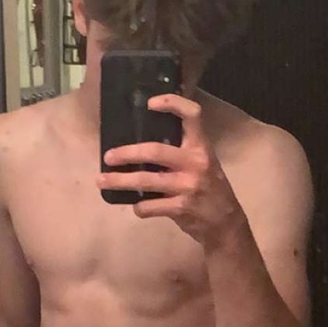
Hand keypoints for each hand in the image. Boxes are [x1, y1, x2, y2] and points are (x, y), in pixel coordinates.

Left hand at [97, 93, 242, 247]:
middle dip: (127, 153)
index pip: (192, 115)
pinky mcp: (182, 208)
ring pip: (146, 181)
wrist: (226, 223)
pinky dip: (139, 207)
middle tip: (108, 157)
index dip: (172, 103)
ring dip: (119, 181)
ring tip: (102, 181)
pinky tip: (136, 206)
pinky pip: (150, 206)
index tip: (149, 103)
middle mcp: (196, 162)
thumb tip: (143, 144)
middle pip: (155, 151)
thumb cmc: (209, 188)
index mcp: (201, 146)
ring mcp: (188, 186)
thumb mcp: (203, 162)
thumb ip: (181, 151)